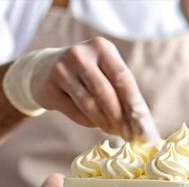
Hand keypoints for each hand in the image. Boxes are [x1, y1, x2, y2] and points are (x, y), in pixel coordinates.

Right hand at [29, 37, 156, 140]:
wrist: (44, 69)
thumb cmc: (86, 73)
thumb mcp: (105, 70)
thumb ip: (122, 90)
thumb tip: (141, 123)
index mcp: (102, 47)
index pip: (123, 78)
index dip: (135, 105)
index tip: (144, 127)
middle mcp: (81, 55)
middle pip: (106, 94)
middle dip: (121, 119)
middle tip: (131, 136)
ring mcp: (62, 70)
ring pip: (90, 105)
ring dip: (105, 123)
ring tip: (115, 131)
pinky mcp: (49, 88)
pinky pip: (75, 113)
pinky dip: (89, 122)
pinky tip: (96, 123)